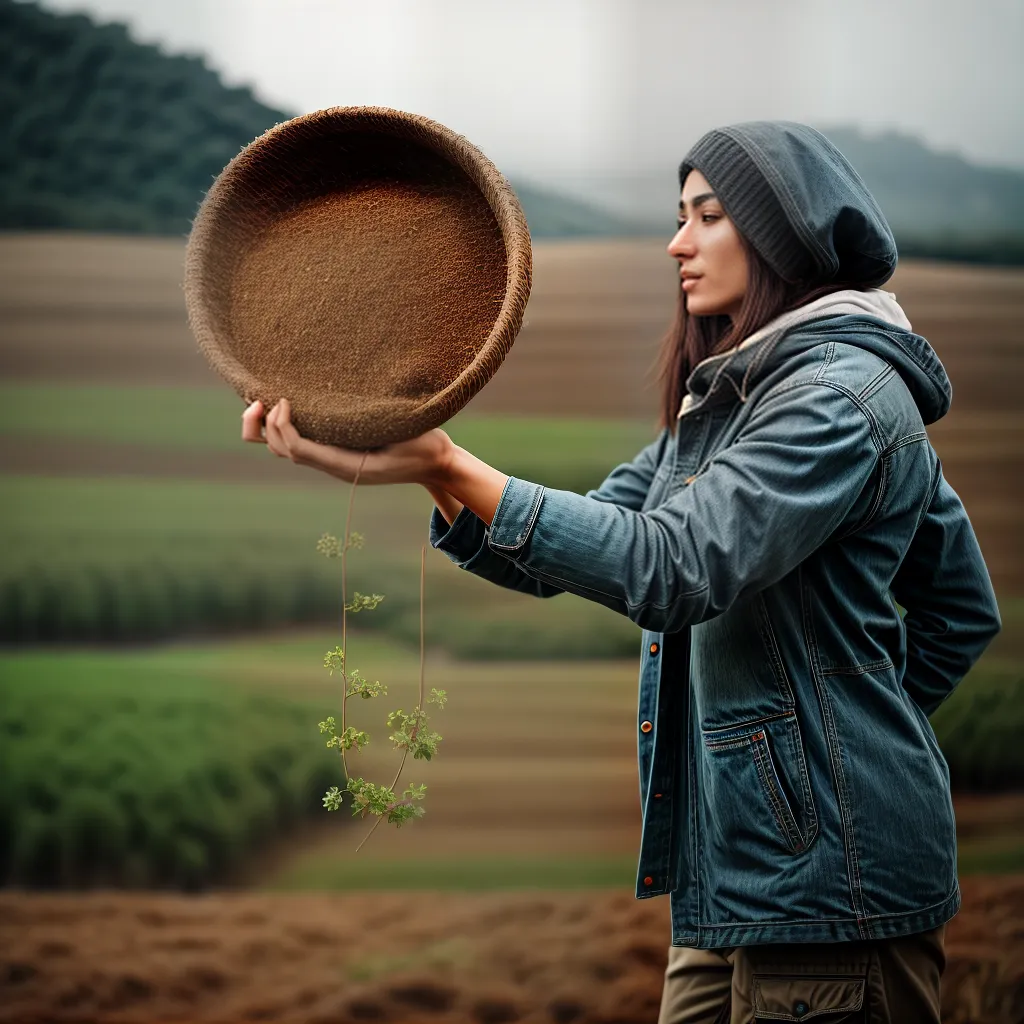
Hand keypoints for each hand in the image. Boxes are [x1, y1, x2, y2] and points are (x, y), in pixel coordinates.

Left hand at [241, 398, 455, 485]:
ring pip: (285, 451)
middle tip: (258, 398)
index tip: (284, 399)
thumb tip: (342, 409)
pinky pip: (299, 444)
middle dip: (264, 426)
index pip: (300, 449)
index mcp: (347, 465)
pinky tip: (281, 407)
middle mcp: (334, 466)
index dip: (284, 426)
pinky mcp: (336, 452)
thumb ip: (377, 426)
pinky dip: (283, 428)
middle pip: (283, 452)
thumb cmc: (425, 446)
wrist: (436, 464)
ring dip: (266, 429)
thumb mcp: (405, 432)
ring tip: (258, 402)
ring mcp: (333, 461)